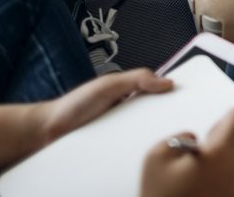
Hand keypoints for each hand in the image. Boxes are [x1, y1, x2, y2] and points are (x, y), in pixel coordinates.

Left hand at [34, 69, 172, 146]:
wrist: (48, 132)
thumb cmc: (74, 105)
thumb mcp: (108, 85)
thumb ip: (136, 79)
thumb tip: (167, 81)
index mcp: (129, 93)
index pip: (156, 94)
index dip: (171, 96)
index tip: (186, 100)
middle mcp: (127, 112)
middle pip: (154, 116)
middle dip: (164, 120)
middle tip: (175, 125)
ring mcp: (120, 131)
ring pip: (144, 134)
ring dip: (150, 137)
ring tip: (162, 142)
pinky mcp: (114, 149)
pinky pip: (131, 149)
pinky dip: (137, 151)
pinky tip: (144, 154)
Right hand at [140, 108, 233, 196]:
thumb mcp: (155, 159)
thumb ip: (178, 137)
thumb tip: (195, 138)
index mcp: (219, 152)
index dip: (228, 117)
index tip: (217, 127)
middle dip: (230, 139)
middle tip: (209, 151)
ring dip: (229, 164)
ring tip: (204, 179)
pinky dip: (230, 185)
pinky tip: (210, 193)